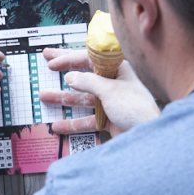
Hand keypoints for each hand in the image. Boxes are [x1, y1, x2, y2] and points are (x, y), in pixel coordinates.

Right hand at [39, 48, 159, 136]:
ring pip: (81, 98)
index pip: (89, 59)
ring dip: (62, 98)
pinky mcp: (107, 119)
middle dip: (64, 70)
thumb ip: (88, 83)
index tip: (52, 62)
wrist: (148, 135)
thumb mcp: (110, 91)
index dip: (69, 59)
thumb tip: (71, 77)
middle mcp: (112, 84)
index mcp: (116, 71)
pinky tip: (58, 125)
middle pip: (83, 75)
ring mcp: (109, 103)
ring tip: (44, 96)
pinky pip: (86, 119)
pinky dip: (72, 123)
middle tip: (47, 63)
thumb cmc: (135, 108)